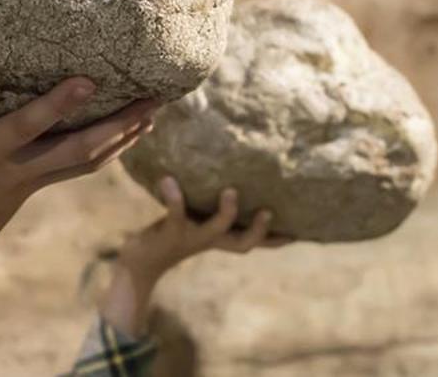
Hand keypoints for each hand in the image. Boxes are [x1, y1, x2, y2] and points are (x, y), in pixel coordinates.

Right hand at [0, 65, 157, 323]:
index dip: (58, 106)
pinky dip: (113, 147)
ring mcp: (34, 181)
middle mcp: (18, 169)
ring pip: (90, 159)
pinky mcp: (42, 184)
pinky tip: (136, 128)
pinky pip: (85, 165)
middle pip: (78, 149)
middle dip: (118, 125)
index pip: (27, 127)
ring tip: (158, 109)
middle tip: (155, 98)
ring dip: (126, 136)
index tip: (90, 81)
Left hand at [100, 176, 292, 336]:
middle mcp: (208, 240)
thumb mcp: (192, 221)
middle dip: (258, 231)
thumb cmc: (168, 236)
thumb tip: (222, 175)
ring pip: (215, 230)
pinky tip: (168, 180)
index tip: (299, 232)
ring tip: (230, 190)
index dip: (274, 239)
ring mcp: (190, 237)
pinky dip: (173, 197)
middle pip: (242, 244)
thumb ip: (206, 206)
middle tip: (269, 212)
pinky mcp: (168, 231)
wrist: (138, 261)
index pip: (251, 241)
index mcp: (217, 239)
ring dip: (225, 213)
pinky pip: (174, 213)